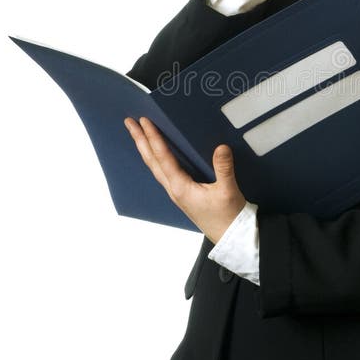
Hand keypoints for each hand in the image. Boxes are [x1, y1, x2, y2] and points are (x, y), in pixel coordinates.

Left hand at [123, 116, 245, 243]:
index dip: (154, 138)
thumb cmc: (228, 216)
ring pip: (155, 167)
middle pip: (152, 161)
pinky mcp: (182, 194)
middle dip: (140, 141)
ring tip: (138, 135)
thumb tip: (221, 147)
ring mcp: (176, 193)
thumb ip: (223, 168)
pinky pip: (163, 172)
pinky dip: (155, 159)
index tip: (145, 122)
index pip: (163, 158)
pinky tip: (156, 155)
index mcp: (181, 187)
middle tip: (129, 123)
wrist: (230, 237)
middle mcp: (174, 189)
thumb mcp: (228, 191)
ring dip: (146, 149)